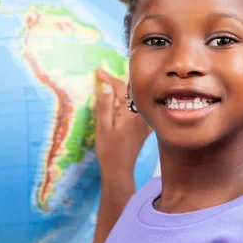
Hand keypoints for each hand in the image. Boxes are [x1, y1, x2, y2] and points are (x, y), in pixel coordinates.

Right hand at [95, 68, 150, 189]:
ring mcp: (144, 121)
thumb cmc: (109, 151)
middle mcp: (141, 114)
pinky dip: (129, 102)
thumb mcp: (103, 127)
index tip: (98, 72)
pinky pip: (138, 109)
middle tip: (102, 77)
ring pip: (135, 99)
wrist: (120, 171)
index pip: (121, 88)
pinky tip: (121, 102)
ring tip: (110, 86)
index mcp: (131, 113)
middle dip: (116, 82)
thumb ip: (105, 105)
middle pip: (130, 91)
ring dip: (123, 91)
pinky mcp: (144, 127)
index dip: (109, 78)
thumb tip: (106, 86)